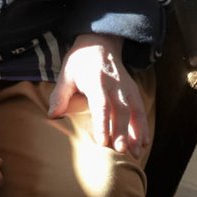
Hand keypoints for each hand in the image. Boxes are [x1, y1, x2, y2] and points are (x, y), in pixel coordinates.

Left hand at [48, 33, 148, 156]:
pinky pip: (140, 109)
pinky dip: (143, 126)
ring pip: (134, 111)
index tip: (103, 141)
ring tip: (137, 153)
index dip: (103, 123)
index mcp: (96, 80)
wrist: (100, 43)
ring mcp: (127, 87)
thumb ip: (60, 95)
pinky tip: (143, 143)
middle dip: (122, 131)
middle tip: (121, 150)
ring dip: (137, 132)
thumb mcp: (66, 73)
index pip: (101, 104)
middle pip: (120, 110)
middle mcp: (115, 84)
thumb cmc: (80, 62)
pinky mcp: (133, 90)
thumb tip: (52, 115)